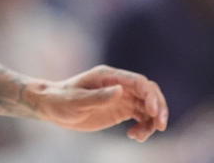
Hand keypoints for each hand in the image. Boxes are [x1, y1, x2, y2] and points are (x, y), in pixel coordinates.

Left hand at [33, 65, 167, 140]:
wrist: (52, 107)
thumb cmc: (62, 100)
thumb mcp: (78, 101)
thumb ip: (99, 96)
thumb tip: (121, 90)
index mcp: (109, 77)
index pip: (138, 82)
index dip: (150, 96)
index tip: (155, 113)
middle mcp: (119, 85)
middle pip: (148, 92)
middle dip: (159, 108)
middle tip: (160, 126)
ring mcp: (121, 97)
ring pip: (147, 106)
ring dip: (151, 121)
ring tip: (140, 137)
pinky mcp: (120, 110)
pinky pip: (140, 116)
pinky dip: (143, 126)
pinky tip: (134, 136)